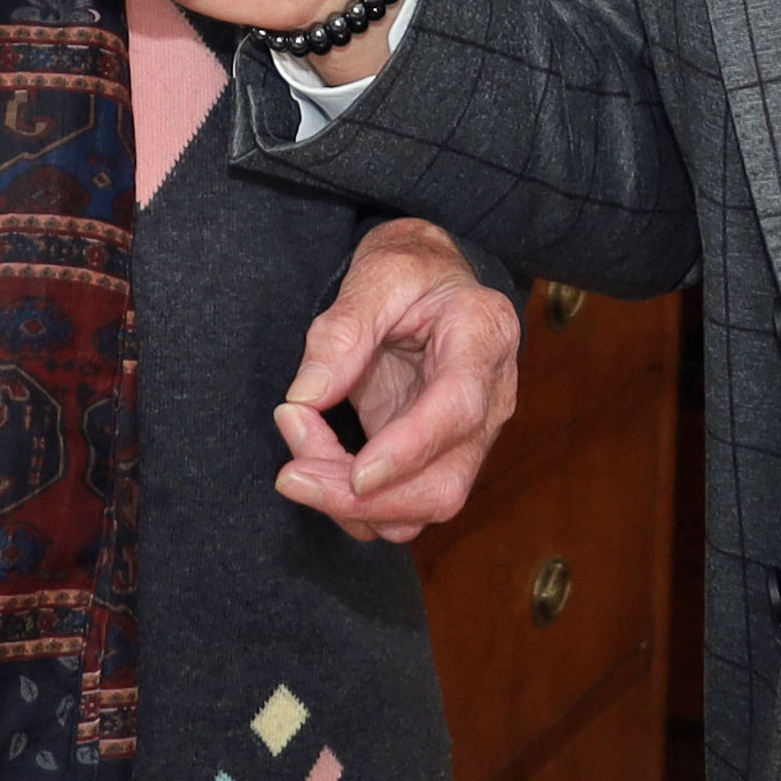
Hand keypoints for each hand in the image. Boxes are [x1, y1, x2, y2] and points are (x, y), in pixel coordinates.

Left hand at [273, 218, 520, 542]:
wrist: (433, 283)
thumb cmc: (413, 271)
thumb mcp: (378, 274)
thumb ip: (342, 330)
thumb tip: (307, 395)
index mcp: (483, 337)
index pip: (458, 410)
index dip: (409, 450)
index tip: (357, 474)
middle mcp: (489, 401)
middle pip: (443, 485)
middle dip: (363, 499)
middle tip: (290, 473)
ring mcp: (467, 440)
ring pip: (421, 508)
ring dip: (350, 504)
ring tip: (297, 448)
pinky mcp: (436, 461)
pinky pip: (400, 508)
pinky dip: (352, 503)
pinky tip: (315, 461)